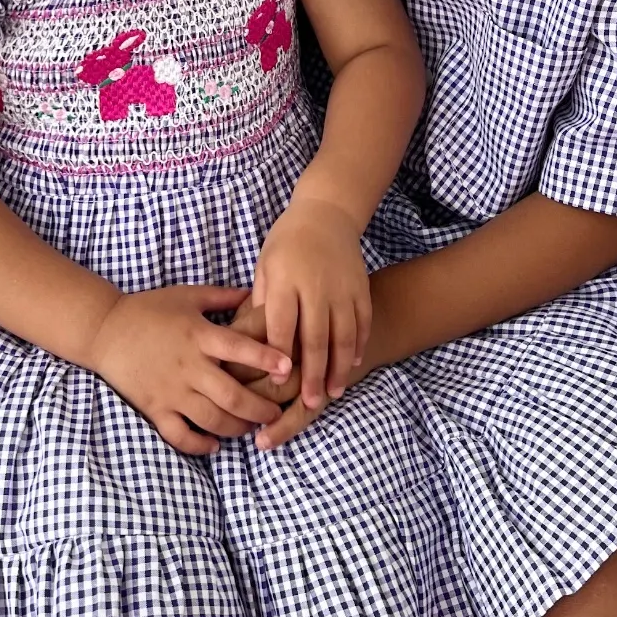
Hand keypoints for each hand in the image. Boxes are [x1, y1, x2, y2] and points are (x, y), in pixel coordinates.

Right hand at [86, 287, 291, 455]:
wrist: (104, 330)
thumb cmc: (148, 309)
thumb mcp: (187, 296)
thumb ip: (222, 297)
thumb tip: (254, 292)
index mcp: (199, 336)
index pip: (240, 349)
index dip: (266, 359)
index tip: (288, 368)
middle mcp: (189, 366)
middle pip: (232, 395)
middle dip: (260, 408)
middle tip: (277, 412)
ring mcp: (171, 391)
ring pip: (212, 420)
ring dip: (237, 428)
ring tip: (251, 427)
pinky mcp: (155, 408)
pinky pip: (180, 436)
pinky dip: (199, 445)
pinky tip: (214, 445)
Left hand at [254, 201, 370, 406]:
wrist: (326, 212)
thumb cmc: (286, 243)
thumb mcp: (265, 266)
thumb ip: (262, 302)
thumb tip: (255, 341)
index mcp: (284, 280)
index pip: (281, 326)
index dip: (279, 356)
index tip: (277, 384)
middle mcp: (314, 285)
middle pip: (314, 337)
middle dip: (312, 374)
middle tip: (309, 403)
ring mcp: (341, 287)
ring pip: (343, 335)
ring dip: (339, 367)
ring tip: (333, 392)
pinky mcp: (360, 287)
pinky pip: (362, 322)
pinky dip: (359, 345)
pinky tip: (353, 364)